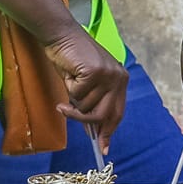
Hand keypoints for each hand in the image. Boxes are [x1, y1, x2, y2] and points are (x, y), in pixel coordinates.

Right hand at [43, 31, 127, 147]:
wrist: (61, 35)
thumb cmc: (71, 58)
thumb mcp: (85, 85)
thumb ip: (92, 104)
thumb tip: (93, 130)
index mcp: (120, 80)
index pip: (117, 113)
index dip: (109, 131)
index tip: (103, 148)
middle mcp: (119, 78)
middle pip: (105, 115)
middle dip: (85, 120)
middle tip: (66, 112)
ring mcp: (109, 75)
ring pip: (88, 107)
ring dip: (73, 99)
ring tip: (70, 80)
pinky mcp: (96, 72)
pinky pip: (78, 96)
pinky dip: (69, 88)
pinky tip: (69, 73)